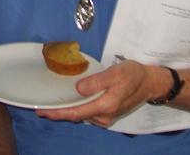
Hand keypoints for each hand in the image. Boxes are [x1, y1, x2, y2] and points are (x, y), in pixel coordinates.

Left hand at [37, 60, 165, 126]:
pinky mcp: (106, 113)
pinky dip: (75, 109)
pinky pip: (87, 113)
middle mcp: (104, 115)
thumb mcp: (116, 73)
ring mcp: (106, 116)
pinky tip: (67, 103)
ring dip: (66, 111)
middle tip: (39, 109)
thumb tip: (78, 89)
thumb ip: (97, 81)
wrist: (150, 82)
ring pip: (81, 115)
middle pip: (76, 116)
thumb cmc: (133, 74)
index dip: (58, 113)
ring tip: (50, 105)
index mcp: (106, 106)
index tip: (42, 111)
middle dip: (58, 114)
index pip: (76, 112)